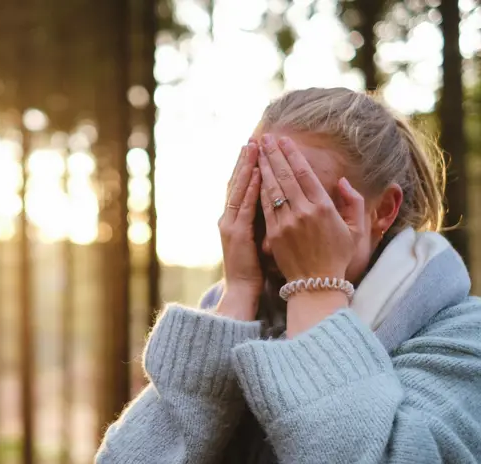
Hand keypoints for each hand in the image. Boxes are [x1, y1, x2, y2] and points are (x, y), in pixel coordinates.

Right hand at [216, 140, 261, 320]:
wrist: (241, 291)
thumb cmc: (252, 271)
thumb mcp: (254, 242)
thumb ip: (259, 222)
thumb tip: (269, 205)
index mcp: (234, 219)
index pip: (241, 187)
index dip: (247, 167)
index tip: (256, 149)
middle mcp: (228, 218)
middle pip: (237, 182)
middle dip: (246, 160)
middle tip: (254, 139)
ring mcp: (230, 224)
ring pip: (239, 189)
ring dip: (247, 166)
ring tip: (255, 147)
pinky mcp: (237, 233)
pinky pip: (245, 206)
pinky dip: (252, 188)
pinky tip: (260, 172)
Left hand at [257, 134, 364, 281]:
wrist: (316, 285)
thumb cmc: (337, 257)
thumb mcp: (355, 230)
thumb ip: (352, 203)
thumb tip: (342, 181)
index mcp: (324, 208)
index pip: (305, 174)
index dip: (293, 155)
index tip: (284, 140)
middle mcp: (304, 213)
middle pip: (285, 177)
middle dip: (274, 155)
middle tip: (265, 138)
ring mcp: (286, 223)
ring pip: (272, 189)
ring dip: (263, 168)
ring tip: (257, 151)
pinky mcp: (273, 234)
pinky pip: (264, 206)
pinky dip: (259, 189)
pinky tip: (254, 176)